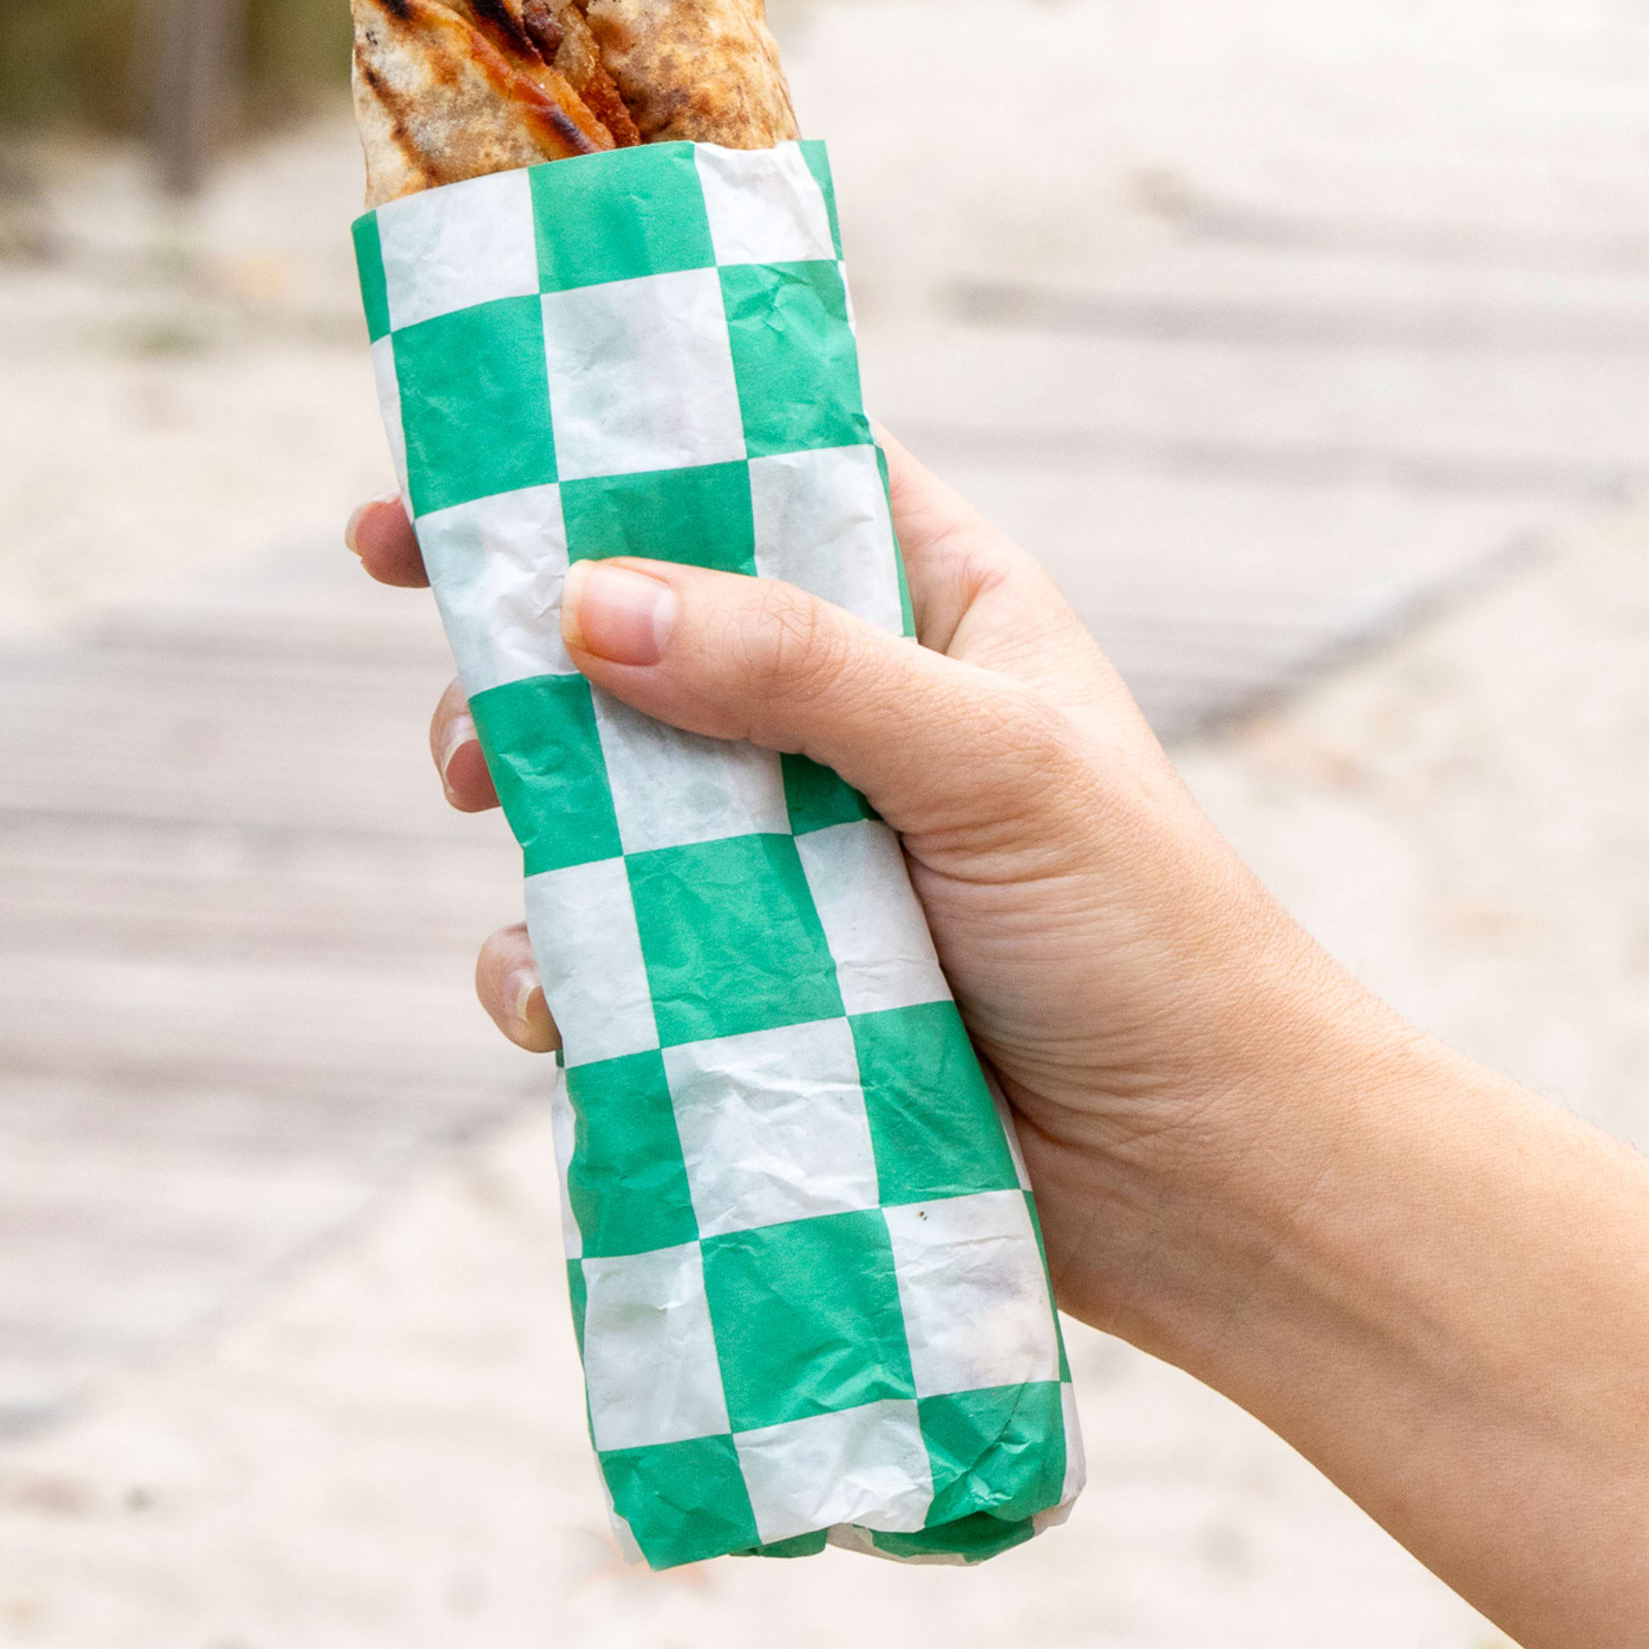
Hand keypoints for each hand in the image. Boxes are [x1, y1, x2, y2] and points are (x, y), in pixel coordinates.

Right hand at [346, 438, 1385, 1341]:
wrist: (1210, 1189)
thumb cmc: (1148, 941)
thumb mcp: (989, 763)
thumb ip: (798, 668)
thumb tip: (585, 603)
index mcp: (929, 603)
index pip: (748, 477)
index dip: (600, 459)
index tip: (439, 478)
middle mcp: (849, 713)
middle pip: (637, 635)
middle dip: (521, 661)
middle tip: (460, 710)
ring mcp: (793, 856)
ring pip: (600, 797)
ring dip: (523, 804)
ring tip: (488, 815)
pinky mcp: (755, 990)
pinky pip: (608, 956)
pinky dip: (556, 968)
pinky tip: (553, 996)